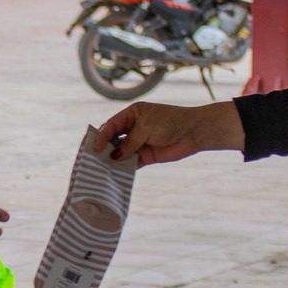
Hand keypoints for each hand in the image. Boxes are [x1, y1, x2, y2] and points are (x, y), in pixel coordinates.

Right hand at [98, 101, 244, 165]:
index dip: (102, 136)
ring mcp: (140, 142)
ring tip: (102, 168)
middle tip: (94, 159)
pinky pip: (131, 162)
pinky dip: (124, 167)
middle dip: (105, 148)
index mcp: (132, 114)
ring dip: (114, 159)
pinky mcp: (146, 155)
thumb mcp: (145, 128)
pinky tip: (117, 172)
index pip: (111, 125)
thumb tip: (114, 156)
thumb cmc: (170, 122)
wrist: (193, 132)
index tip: (96, 147)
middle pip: (114, 139)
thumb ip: (129, 142)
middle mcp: (134, 128)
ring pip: (121, 152)